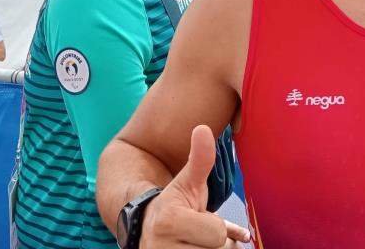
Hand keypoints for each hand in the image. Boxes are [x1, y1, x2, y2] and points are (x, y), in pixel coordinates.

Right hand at [140, 125, 250, 247]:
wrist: (145, 229)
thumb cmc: (174, 205)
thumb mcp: (187, 182)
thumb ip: (200, 159)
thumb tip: (202, 128)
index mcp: (169, 220)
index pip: (218, 235)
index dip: (214, 225)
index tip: (197, 218)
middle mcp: (160, 247)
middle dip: (211, 242)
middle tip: (196, 233)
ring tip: (193, 243)